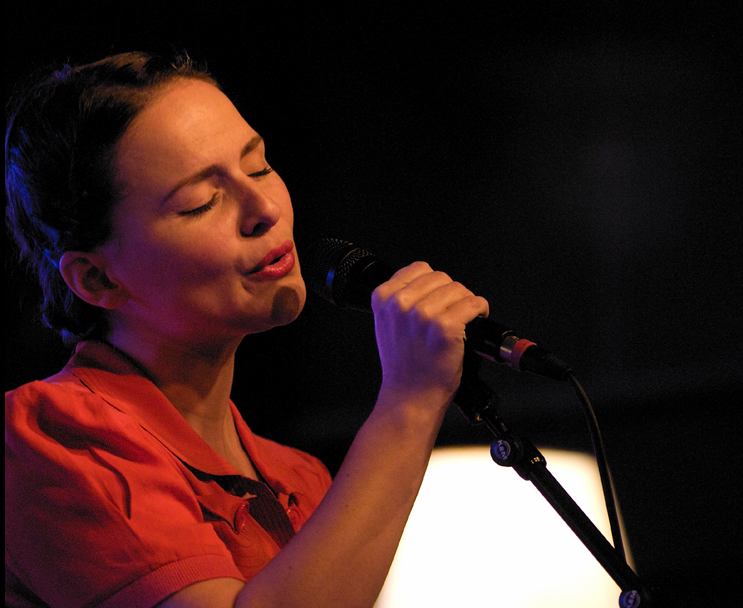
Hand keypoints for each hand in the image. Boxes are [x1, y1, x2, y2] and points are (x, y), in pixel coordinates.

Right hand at [371, 261, 488, 406]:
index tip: (438, 297)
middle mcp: (400, 303)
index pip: (419, 268)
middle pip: (441, 277)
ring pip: (459, 289)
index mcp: (383, 298)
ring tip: (462, 319)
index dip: (434, 283)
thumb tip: (425, 282)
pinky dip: (480, 309)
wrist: (410, 395)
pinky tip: (475, 320)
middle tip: (452, 312)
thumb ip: (398, 299)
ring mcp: (423, 314)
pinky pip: (473, 303)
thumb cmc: (402, 364)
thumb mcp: (386, 323)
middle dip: (451, 293)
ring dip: (466, 302)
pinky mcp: (445, 327)